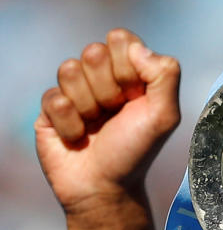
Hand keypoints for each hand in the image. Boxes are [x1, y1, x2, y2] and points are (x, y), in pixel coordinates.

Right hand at [35, 28, 180, 215]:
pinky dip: (70, 124)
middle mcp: (101, 78)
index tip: (134, 97)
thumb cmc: (135, 153)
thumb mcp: (164, 117)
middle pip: (93, 52)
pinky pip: (54, 98)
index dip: (127, 67)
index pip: (120, 39)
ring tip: (96, 128)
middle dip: (108, 89)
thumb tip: (137, 48)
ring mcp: (74, 91)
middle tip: (114, 115)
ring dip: (88, 106)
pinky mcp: (51, 108)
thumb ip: (165, 75)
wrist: (105, 189)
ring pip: (69, 70)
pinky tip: (77, 138)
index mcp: (129, 74)